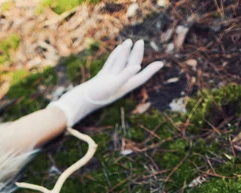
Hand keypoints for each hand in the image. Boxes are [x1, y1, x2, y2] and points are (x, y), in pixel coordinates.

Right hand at [46, 39, 163, 126]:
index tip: (161, 63)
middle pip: (131, 68)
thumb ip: (125, 76)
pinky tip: (118, 50)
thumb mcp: (111, 85)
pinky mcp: (101, 79)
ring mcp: (109, 82)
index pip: (140, 77)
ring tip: (130, 42)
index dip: (151, 71)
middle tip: (141, 42)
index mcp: (123, 88)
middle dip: (137, 55)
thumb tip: (137, 66)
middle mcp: (118, 85)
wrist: (78, 102)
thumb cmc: (95, 96)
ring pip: (120, 65)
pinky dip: (115, 57)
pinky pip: (110, 66)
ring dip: (125, 53)